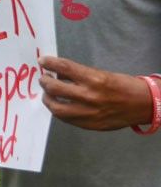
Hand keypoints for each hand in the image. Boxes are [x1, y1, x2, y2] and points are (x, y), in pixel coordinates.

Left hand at [38, 55, 153, 130]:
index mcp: (94, 79)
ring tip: (48, 94)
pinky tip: (59, 105)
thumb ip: (80, 75)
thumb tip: (59, 73)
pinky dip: (59, 111)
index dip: (50, 63)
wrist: (144, 105)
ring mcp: (89, 113)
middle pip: (54, 88)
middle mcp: (89, 96)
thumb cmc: (123, 85)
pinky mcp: (90, 125)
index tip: (43, 61)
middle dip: (45, 82)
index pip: (64, 68)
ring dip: (48, 99)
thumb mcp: (102, 74)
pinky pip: (66, 120)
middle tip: (44, 78)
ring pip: (57, 108)